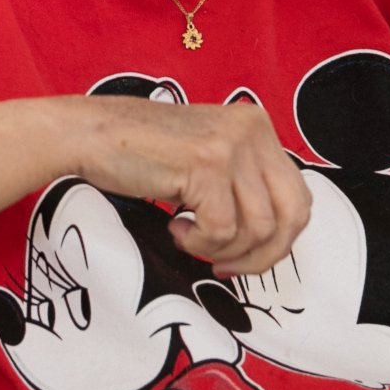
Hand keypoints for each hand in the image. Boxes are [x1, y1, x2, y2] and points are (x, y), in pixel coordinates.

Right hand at [73, 96, 311, 275]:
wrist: (91, 134)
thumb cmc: (142, 152)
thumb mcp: (208, 160)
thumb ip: (243, 185)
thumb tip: (272, 240)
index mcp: (257, 125)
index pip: (298, 198)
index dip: (276, 240)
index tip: (243, 255)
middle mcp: (252, 130)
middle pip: (291, 216)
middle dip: (262, 255)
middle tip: (225, 264)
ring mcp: (231, 146)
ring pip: (258, 229)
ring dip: (221, 249)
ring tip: (188, 236)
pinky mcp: (206, 164)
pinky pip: (222, 230)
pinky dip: (199, 243)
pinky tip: (175, 226)